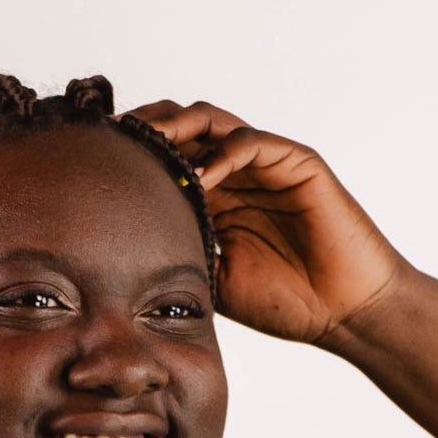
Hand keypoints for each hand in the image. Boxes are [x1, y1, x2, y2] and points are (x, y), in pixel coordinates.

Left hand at [125, 98, 411, 344]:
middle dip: (145, 130)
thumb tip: (124, 265)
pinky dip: (223, 153)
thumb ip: (182, 261)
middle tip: (112, 142)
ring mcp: (267, 164)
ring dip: (177, 129)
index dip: (133, 157)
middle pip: (182, 130)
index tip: (93, 167)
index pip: (167, 160)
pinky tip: (198, 177)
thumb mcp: (215, 284)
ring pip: (213, 124)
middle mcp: (238, 173)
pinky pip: (253, 143)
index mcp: (216, 197)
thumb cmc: (287, 303)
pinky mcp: (298, 163)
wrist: (344, 313)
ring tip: (147, 144)